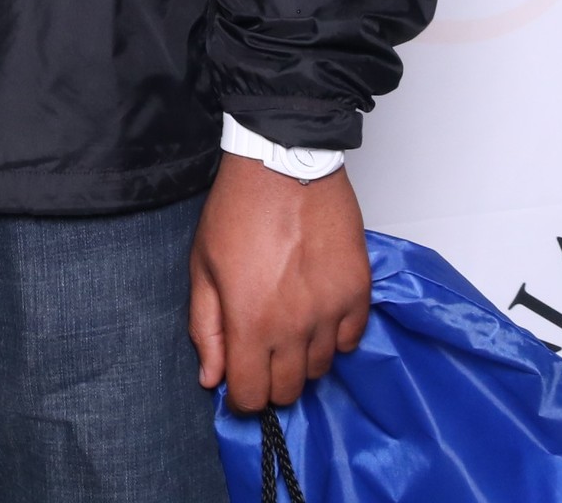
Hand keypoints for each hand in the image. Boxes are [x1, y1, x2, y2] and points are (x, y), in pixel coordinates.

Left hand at [191, 154, 370, 413]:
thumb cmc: (237, 211)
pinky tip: (317, 313)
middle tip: (263, 354)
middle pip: (290, 390)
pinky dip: (335, 335)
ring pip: (321, 367)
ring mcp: (331, 310)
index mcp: (250, 322)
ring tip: (289, 326)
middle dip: (272, 381)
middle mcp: (294, 325)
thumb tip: (212, 378)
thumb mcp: (203, 268)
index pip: (252, 396)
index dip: (242, 396)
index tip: (239, 381)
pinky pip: (352, 339)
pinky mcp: (358, 291)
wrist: (282, 164)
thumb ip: (206, 329)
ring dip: (302, 357)